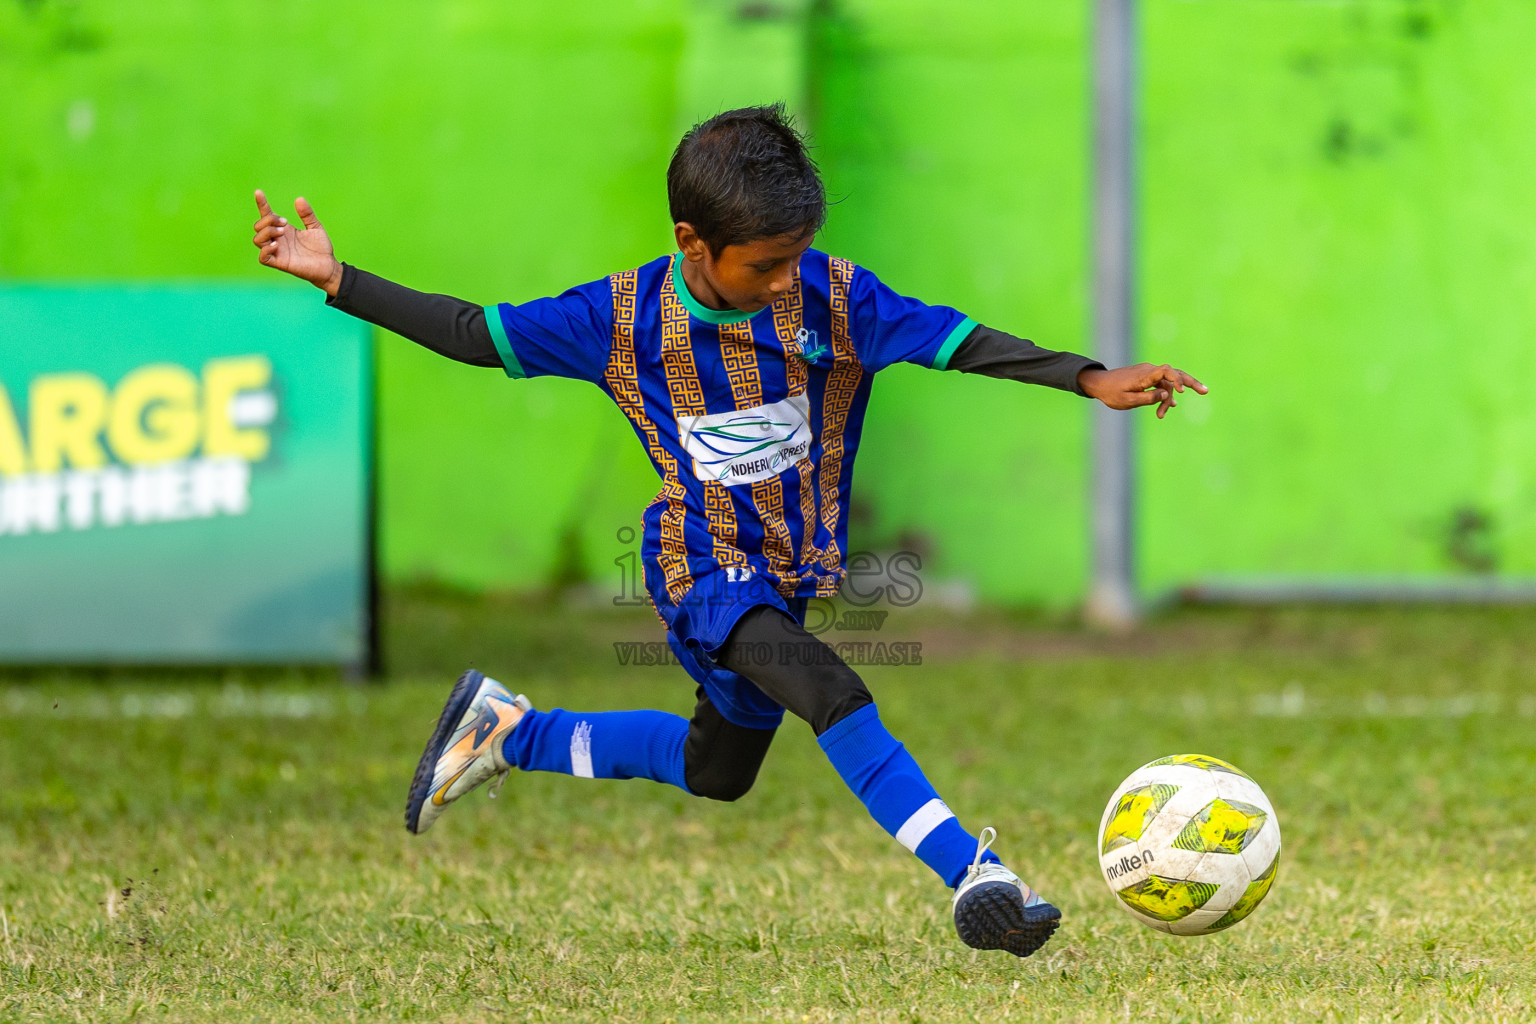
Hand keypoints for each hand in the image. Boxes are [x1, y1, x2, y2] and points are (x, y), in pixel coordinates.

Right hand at [251, 190, 342, 295]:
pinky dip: (265, 249)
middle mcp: (277, 239)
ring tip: (282, 232)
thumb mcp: (315, 227)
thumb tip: (299, 199)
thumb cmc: (321, 248)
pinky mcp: (280, 263)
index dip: (261, 204)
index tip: (258, 192)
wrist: (329, 266)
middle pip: (258, 226)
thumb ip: (307, 214)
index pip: (267, 215)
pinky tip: (276, 244)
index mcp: (284, 230)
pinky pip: (263, 258)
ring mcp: (277, 251)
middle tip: (286, 222)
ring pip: (257, 239)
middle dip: (268, 220)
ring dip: (267, 232)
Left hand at [1078, 363, 1207, 418]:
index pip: (1167, 371)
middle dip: (1190, 382)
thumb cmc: (1111, 393)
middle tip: (1205, 391)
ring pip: (1167, 383)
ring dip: (1170, 397)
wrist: (1098, 384)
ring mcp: (1148, 373)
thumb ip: (1148, 398)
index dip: (1177, 379)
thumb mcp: (1128, 400)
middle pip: (1174, 373)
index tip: (1180, 392)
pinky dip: (1165, 394)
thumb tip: (1167, 395)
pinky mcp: (1146, 378)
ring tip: (1168, 412)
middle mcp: (1149, 371)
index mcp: (1145, 375)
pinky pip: (1160, 385)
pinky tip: (1171, 405)